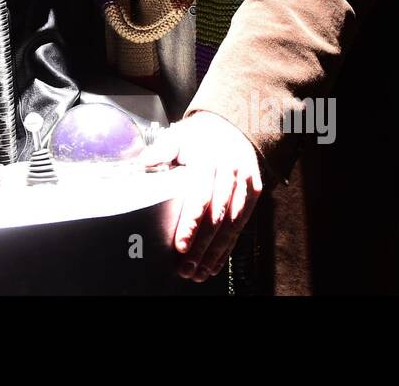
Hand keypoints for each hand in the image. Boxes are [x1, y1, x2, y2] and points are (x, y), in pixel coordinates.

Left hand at [142, 110, 263, 282]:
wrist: (229, 125)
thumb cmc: (196, 137)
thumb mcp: (177, 137)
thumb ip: (161, 151)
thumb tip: (143, 163)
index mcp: (209, 158)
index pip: (200, 195)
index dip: (191, 222)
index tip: (181, 245)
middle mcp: (230, 171)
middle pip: (217, 215)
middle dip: (202, 245)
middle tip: (186, 267)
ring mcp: (245, 182)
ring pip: (233, 223)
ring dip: (216, 251)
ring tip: (199, 272)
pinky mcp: (254, 191)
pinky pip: (243, 223)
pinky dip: (229, 246)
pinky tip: (215, 263)